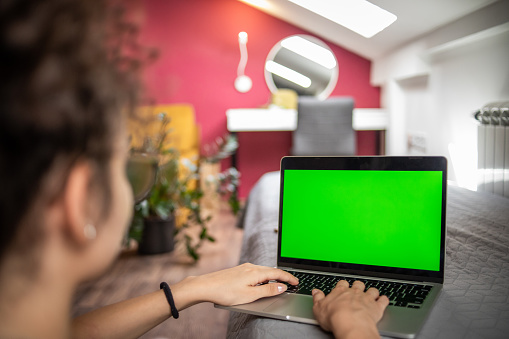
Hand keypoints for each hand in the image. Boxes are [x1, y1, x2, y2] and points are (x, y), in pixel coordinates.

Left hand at [174, 263, 298, 307]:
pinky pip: (256, 272)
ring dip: (273, 276)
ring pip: (263, 271)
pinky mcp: (238, 270)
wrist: (205, 286)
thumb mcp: (250, 295)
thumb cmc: (225, 292)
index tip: (297, 282)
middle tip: (292, 283)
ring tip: (280, 284)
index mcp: (256, 272)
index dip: (289, 278)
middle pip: (271, 270)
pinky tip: (262, 282)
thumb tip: (282, 287)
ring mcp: (244, 268)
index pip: (277, 273)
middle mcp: (251, 267)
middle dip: (283, 276)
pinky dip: (264, 277)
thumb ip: (268, 291)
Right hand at [312, 280, 388, 338]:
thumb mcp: (319, 308)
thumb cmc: (335, 317)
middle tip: (358, 289)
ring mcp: (367, 299)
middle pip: (358, 284)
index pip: (342, 283)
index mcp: (340, 291)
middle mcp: (354, 292)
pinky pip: (383, 300)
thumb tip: (315, 292)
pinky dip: (384, 299)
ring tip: (372, 293)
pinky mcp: (377, 307)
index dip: (343, 285)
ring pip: (372, 290)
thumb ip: (318, 298)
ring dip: (372, 291)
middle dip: (358, 286)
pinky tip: (383, 299)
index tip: (343, 287)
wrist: (350, 324)